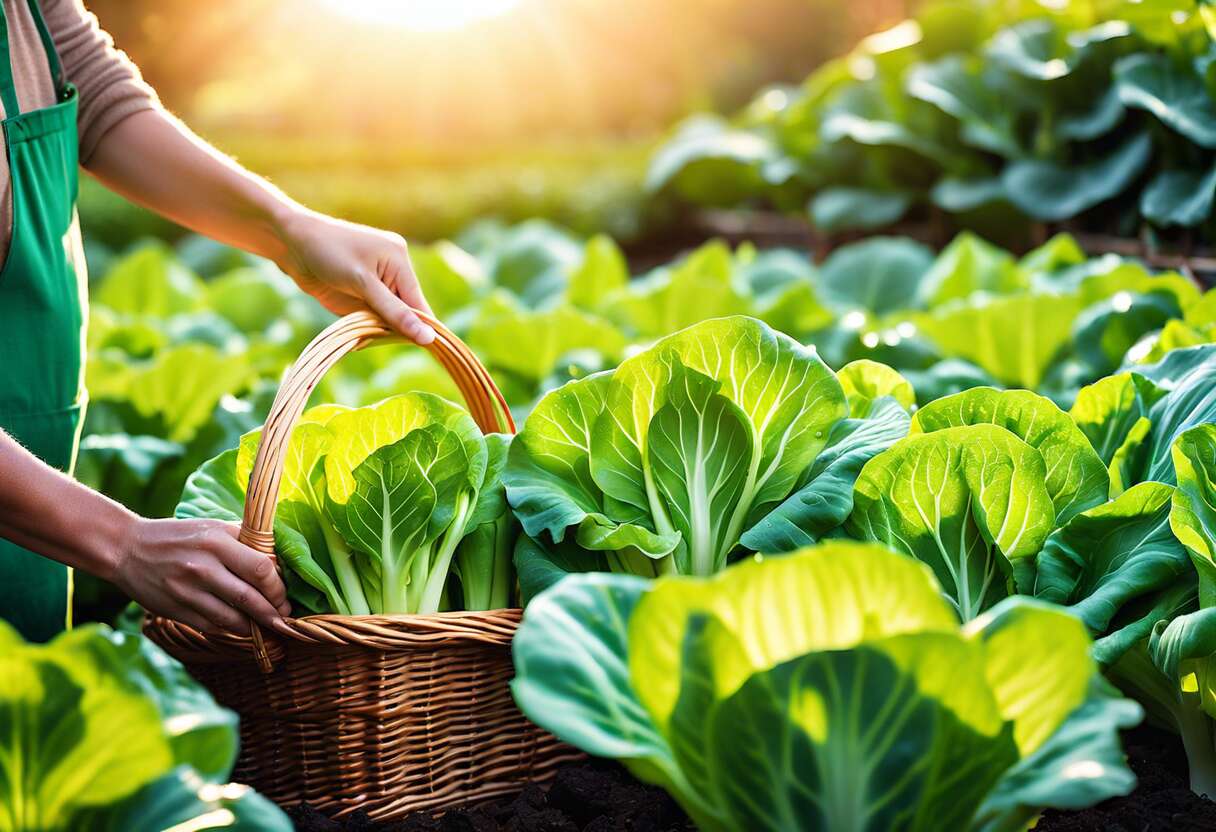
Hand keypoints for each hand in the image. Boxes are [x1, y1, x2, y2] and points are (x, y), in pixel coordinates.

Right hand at [109, 517, 290, 635]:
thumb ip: (244, 540)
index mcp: (217, 542)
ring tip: (267, 628)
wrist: (127, 548)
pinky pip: (212, 626)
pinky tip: (241, 628)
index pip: (261, 569)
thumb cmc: (179, 536)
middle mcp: (203, 567)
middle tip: (283, 620)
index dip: (278, 588)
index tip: (284, 596)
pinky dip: (231, 629)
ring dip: (254, 627)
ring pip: (232, 619)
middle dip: (273, 614)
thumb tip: (278, 561)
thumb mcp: (212, 527)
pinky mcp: (176, 610)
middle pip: (250, 598)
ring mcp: (188, 591)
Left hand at [275, 207, 436, 344]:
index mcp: (400, 261)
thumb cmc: (327, 253)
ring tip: (360, 330)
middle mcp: (393, 272)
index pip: (419, 305)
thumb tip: (429, 338)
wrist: (289, 242)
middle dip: (394, 331)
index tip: (424, 353)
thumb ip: (395, 312)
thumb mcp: (362, 283)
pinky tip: (358, 333)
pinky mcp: (361, 293)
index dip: (421, 330)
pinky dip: (367, 329)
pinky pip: (373, 318)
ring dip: (378, 331)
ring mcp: (376, 284)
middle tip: (375, 338)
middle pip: (406, 313)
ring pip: (388, 319)